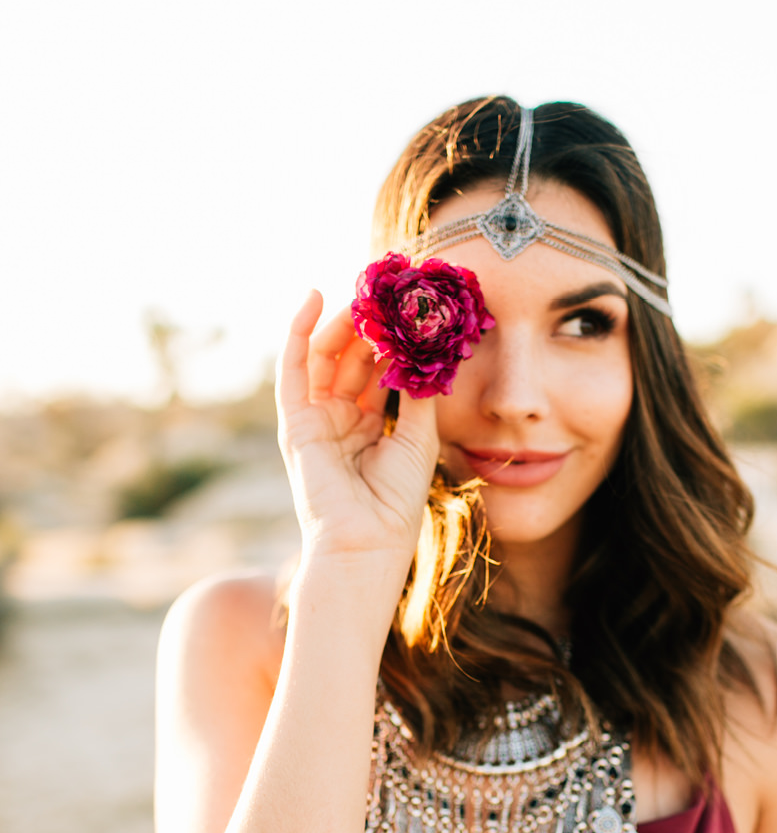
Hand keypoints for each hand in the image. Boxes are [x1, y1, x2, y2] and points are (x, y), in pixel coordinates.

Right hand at [274, 291, 440, 576]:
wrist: (366, 541)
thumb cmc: (396, 500)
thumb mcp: (418, 436)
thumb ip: (418, 391)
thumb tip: (427, 346)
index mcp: (371, 426)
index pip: (378, 371)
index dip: (391, 339)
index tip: (408, 306)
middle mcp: (341, 418)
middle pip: (351, 358)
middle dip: (368, 324)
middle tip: (386, 291)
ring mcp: (315, 418)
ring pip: (325, 356)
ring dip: (343, 323)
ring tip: (364, 293)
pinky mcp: (294, 420)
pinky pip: (293, 366)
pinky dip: (298, 330)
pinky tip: (314, 298)